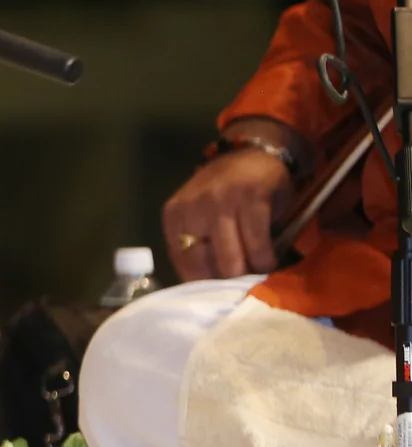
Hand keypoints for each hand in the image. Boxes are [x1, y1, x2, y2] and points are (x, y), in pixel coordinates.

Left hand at [162, 148, 288, 281]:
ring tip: (260, 271)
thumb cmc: (228, 194)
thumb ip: (201, 244)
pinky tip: (271, 257)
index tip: (222, 292)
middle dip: (229, 281)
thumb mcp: (201, 216)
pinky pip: (258, 244)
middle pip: (208, 266)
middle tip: (245, 283)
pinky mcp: (250, 198)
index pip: (184, 264)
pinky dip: (266, 257)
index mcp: (175, 216)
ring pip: (233, 259)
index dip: (205, 284)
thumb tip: (211, 290)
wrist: (253, 154)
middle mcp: (193, 208)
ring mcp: (221, 202)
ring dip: (251, 271)